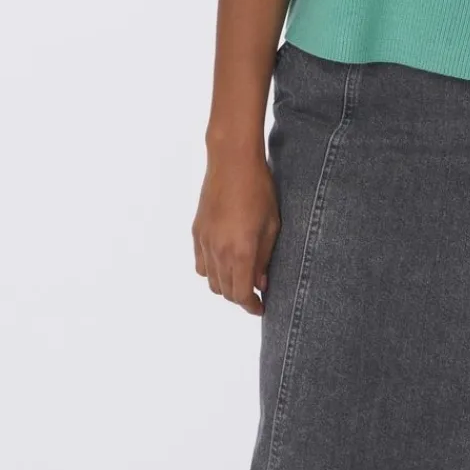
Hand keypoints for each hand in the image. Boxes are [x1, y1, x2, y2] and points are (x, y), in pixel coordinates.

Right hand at [192, 147, 280, 315]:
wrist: (232, 162)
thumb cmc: (260, 190)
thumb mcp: (272, 225)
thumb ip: (265, 258)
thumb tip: (261, 282)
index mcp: (241, 251)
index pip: (241, 294)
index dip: (252, 306)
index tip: (262, 308)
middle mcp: (218, 251)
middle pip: (225, 291)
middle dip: (241, 296)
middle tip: (256, 291)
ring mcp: (204, 242)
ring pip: (210, 280)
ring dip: (226, 285)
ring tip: (241, 276)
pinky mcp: (196, 232)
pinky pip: (200, 264)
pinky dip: (211, 270)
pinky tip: (225, 261)